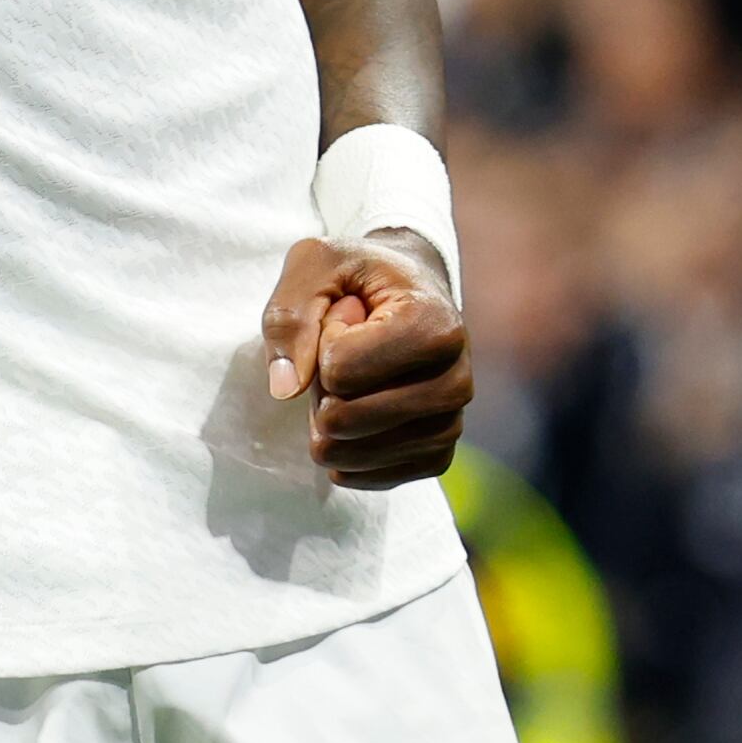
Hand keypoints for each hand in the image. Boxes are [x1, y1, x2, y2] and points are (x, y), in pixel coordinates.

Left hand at [261, 230, 469, 486]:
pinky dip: (343, 450)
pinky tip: (357, 412)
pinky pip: (365, 478)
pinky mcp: (437, 458)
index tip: (349, 313)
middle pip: (341, 419)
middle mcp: (457, 382)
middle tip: (347, 350)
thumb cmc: (359, 277)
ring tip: (357, 376)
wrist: (410, 294)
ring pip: (347, 454)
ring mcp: (450, 425)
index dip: (322, 339)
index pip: (337, 368)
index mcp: (437, 327)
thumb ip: (290, 315)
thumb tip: (285, 389)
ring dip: (329, 417)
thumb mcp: (317, 264)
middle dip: (320, 387)